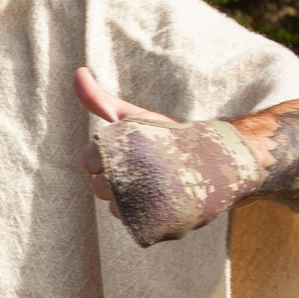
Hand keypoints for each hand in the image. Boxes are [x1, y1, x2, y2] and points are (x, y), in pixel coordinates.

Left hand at [77, 69, 298, 245]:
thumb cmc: (170, 137)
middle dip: (116, 181)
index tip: (128, 154)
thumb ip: (100, 99)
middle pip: (100, 188)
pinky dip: (141, 217)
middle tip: (145, 169)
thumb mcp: (135, 117)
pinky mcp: (166, 221)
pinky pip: (135, 225)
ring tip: (153, 184)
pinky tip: (157, 202)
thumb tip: (78, 72)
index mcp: (126, 146)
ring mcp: (151, 200)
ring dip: (127, 200)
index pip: (89, 161)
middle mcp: (137, 173)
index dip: (103, 160)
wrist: (221, 161)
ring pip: (116, 208)